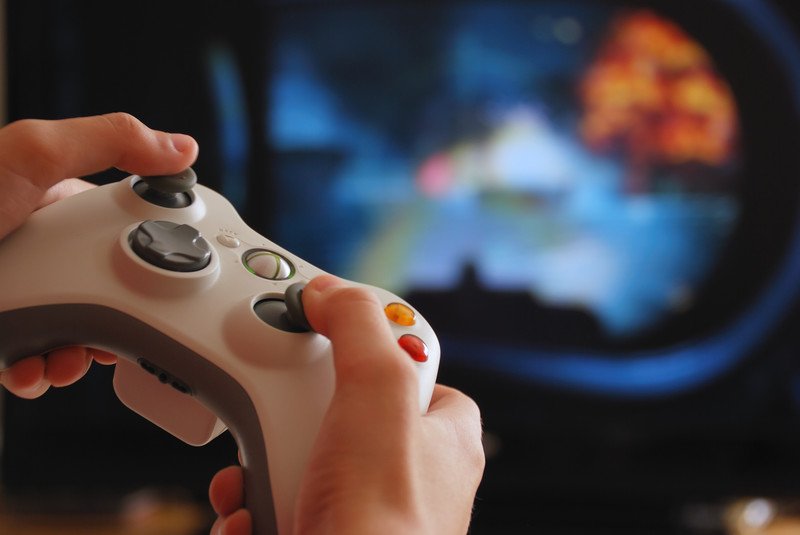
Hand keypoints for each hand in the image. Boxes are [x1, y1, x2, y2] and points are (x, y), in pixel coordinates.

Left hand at [0, 113, 197, 397]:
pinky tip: (33, 367)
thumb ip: (109, 142)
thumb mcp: (29, 155)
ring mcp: (16, 290)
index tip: (164, 272)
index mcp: (55, 201)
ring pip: (72, 328)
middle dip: (114, 314)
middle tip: (117, 329)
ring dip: (80, 353)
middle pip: (103, 285)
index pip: (124, 223)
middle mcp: (38, 247)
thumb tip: (181, 147)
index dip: (148, 248)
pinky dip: (38, 371)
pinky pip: (31, 358)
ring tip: (70, 357)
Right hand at [209, 275, 484, 534]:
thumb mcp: (378, 393)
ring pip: (299, 457)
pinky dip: (253, 507)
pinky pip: (278, 504)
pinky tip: (249, 517)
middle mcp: (411, 473)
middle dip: (291, 411)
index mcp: (444, 434)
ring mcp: (365, 510)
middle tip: (275, 411)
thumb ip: (361, 328)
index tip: (322, 327)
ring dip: (261, 464)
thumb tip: (334, 293)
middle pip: (338, 407)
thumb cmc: (384, 520)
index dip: (363, 342)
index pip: (407, 361)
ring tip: (253, 479)